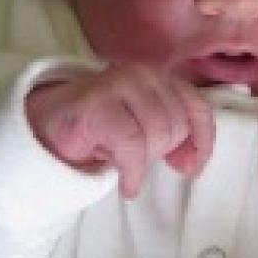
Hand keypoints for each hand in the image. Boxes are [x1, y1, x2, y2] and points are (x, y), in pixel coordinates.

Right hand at [26, 63, 213, 197]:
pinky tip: (127, 183)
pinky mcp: (97, 102)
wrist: (54, 121)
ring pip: (158, 133)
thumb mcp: (148, 128)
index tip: (192, 166)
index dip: (203, 140)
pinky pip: (132, 145)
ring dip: (144, 161)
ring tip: (127, 162)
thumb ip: (176, 137)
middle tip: (139, 156)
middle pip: (177, 125)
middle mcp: (144, 74)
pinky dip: (132, 172)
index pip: (198, 106)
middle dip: (161, 151)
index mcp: (161, 77)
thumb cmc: (107, 126)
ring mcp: (120, 83)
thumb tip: (193, 163)